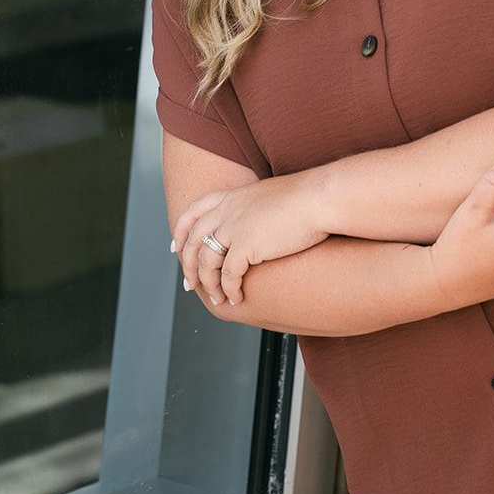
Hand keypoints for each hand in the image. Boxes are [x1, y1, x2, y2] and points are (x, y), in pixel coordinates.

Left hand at [172, 173, 329, 307]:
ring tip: (218, 297)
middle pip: (193, 242)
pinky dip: (229, 290)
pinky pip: (228, 276)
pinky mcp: (245, 246)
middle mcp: (225, 211)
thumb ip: (253, 208)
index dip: (181, 232)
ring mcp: (233, 228)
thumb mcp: (268, 196)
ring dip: (209, 284)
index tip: (175, 247)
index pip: (192, 214)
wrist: (318, 198)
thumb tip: (255, 221)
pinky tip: (236, 297)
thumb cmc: (305, 197)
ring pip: (207, 263)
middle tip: (190, 285)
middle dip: (188, 267)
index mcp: (230, 197)